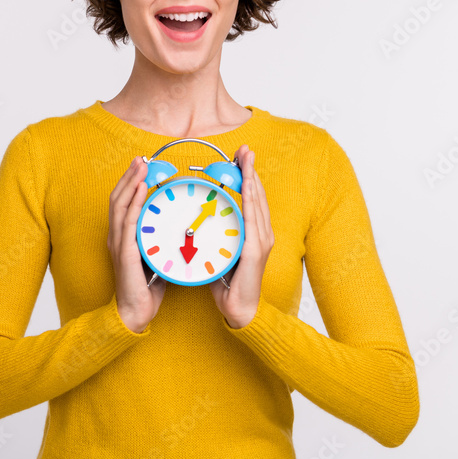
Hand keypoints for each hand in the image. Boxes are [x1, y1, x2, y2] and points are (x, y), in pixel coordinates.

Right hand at [108, 156, 165, 332]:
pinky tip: (142, 189)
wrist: (135, 312)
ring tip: (142, 166)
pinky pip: (128, 221)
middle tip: (141, 159)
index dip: (130, 182)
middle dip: (130, 176)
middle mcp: (116, 236)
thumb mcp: (154, 256)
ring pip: (121, 204)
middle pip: (119, 197)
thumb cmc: (146, 287)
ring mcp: (118, 243)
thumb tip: (180, 225)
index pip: (123, 202)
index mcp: (122, 236)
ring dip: (131, 182)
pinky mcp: (124, 252)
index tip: (142, 166)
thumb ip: (159, 239)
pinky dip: (134, 202)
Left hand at [209, 144, 274, 328]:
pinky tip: (247, 187)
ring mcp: (262, 241)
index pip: (251, 197)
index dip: (247, 175)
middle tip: (244, 149)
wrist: (239, 309)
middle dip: (251, 170)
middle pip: (257, 194)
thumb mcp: (219, 251)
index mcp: (254, 232)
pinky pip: (253, 221)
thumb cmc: (227, 282)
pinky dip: (250, 201)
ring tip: (246, 159)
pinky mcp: (256, 251)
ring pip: (257, 202)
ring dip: (252, 179)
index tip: (240, 156)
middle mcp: (262, 233)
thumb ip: (214, 234)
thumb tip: (195, 219)